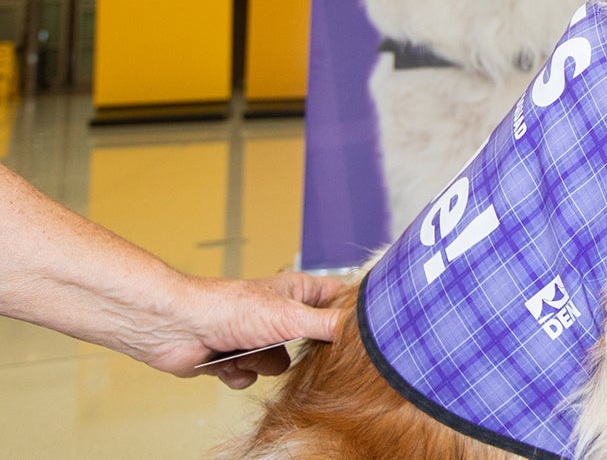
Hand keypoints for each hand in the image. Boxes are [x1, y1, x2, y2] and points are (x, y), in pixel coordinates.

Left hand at [136, 271, 347, 388]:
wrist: (178, 328)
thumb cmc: (229, 308)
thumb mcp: (290, 316)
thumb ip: (330, 325)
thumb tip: (367, 330)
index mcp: (298, 292)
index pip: (339, 300)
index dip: (349, 315)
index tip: (358, 333)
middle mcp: (281, 313)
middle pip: (311, 340)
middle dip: (298, 351)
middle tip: (289, 346)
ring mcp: (258, 336)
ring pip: (281, 364)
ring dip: (263, 363)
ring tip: (245, 350)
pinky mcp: (236, 357)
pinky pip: (254, 376)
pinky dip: (241, 373)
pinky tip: (228, 361)